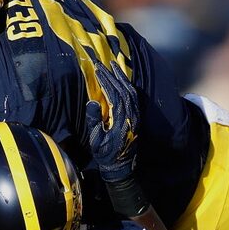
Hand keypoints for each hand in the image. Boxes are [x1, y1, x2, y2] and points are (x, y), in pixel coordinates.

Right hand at [86, 60, 139, 183]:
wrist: (121, 166)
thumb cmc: (105, 154)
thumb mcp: (95, 139)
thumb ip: (94, 120)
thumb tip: (92, 101)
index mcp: (121, 119)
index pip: (114, 94)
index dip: (106, 81)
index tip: (98, 70)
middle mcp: (131, 115)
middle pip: (124, 89)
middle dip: (114, 75)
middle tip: (104, 63)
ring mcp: (136, 116)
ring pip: (131, 92)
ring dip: (122, 78)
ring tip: (114, 66)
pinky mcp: (137, 117)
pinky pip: (134, 97)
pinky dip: (128, 86)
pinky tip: (122, 81)